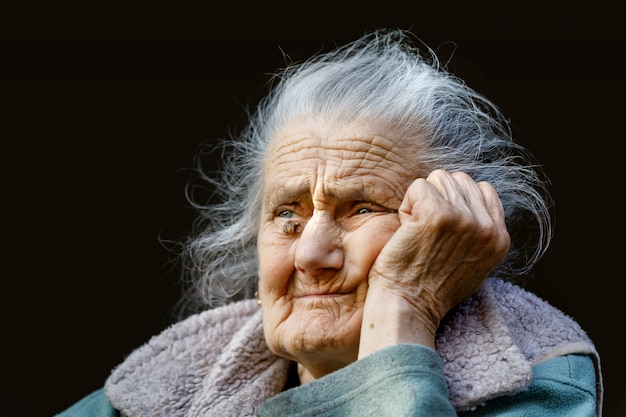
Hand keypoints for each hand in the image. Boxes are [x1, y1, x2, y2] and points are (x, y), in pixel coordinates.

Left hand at [359, 170, 509, 354]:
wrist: (407, 307)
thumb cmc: (430, 289)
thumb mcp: (472, 263)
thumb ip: (478, 232)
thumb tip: (470, 204)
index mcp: (500, 238)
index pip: (483, 189)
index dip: (456, 201)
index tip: (442, 229)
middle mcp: (487, 227)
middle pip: (459, 180)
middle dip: (438, 199)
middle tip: (427, 233)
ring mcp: (463, 218)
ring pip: (438, 179)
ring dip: (421, 202)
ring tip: (418, 233)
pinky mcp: (437, 212)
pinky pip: (418, 186)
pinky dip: (406, 206)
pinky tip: (407, 231)